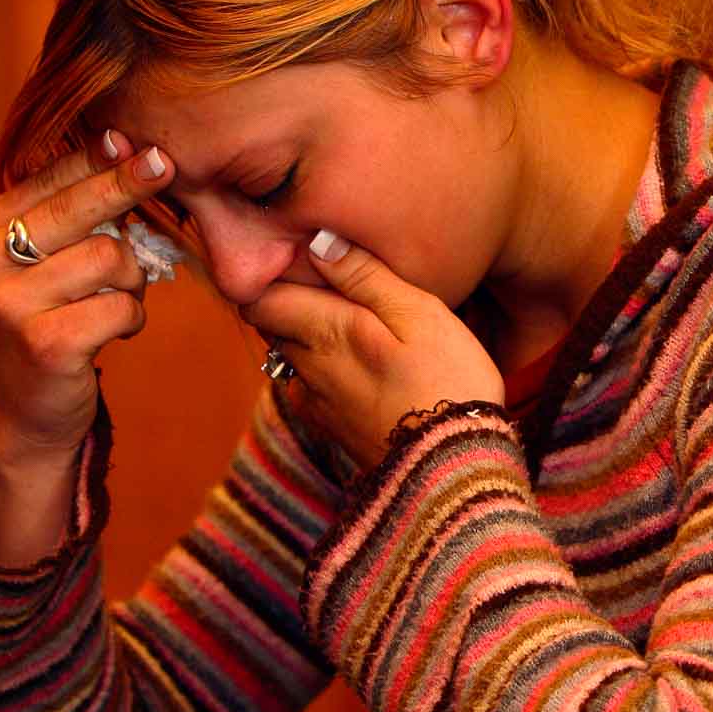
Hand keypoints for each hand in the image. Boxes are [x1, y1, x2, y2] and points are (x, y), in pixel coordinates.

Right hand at [0, 132, 174, 461]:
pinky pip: (121, 307)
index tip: (139, 141)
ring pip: (109, 258)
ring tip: (117, 300)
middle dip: (127, 186)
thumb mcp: (45, 262)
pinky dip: (132, 318)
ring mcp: (9, 305)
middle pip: (78, 208)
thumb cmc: (49, 319)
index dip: (100, 159)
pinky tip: (115, 331)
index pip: (49, 180)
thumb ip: (72, 214)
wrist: (26, 410)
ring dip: (132, 281)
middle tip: (164, 164)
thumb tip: (126, 146)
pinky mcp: (43, 344)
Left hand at [241, 231, 505, 468]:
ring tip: (358, 326)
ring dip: (311, 336)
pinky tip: (365, 368)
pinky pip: (311, 386)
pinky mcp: (331, 428)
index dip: (272, 275)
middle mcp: (306, 368)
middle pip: (272, 324)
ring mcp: (316, 403)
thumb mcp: (419, 315)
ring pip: (292, 355)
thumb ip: (365, 276)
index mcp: (323, 332)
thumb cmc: (446, 382)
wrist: (453, 469)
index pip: (259, 296)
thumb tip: (317, 242)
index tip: (305, 261)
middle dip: (292, 301)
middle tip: (336, 286)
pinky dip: (326, 369)